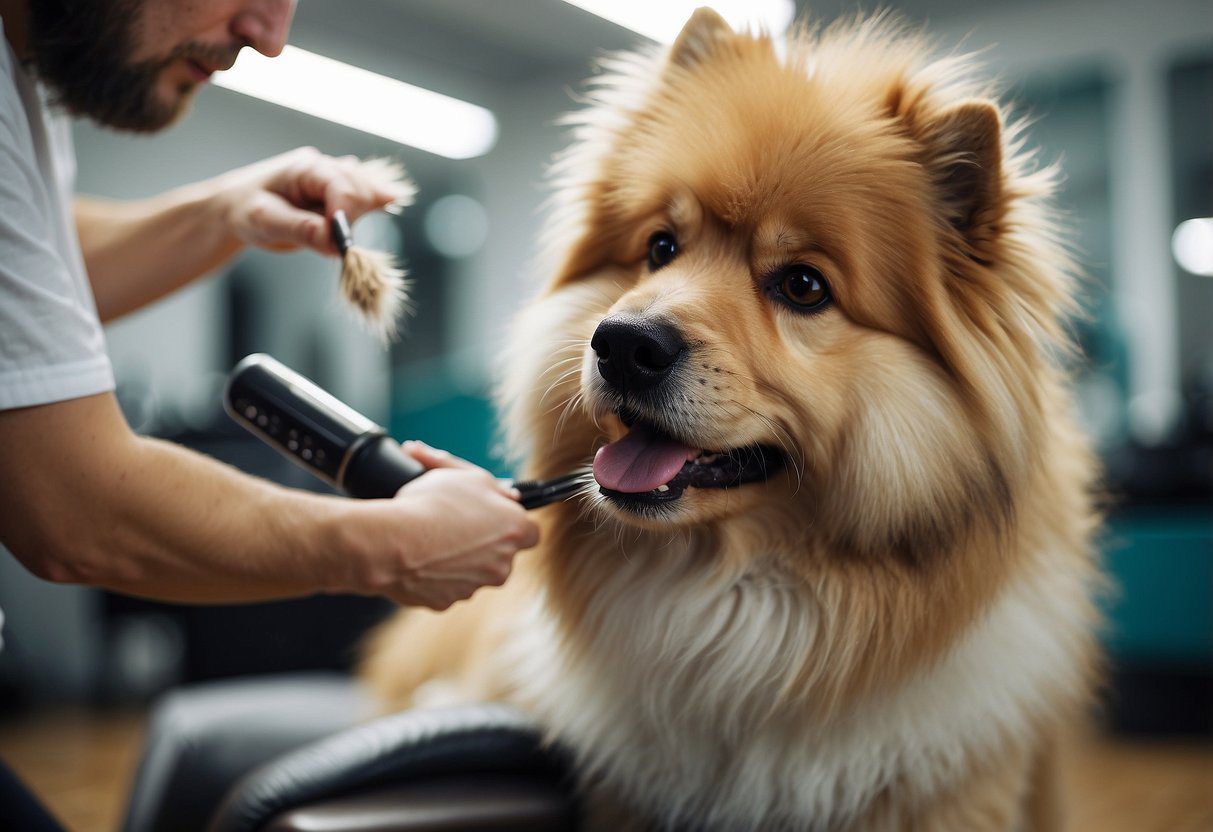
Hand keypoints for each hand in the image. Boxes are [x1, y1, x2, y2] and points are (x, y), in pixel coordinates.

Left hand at [215, 147, 414, 254]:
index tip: (338, 246)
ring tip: (342, 236)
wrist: (236, 207)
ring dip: (364, 214)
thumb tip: (335, 244)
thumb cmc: (244, 210)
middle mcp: (325, 167)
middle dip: (355, 217)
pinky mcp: (339, 193)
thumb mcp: (265, 221)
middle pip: (362, 187)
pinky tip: (380, 208)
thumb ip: (302, 230)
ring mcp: (334, 178)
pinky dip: (372, 207)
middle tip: (337, 245)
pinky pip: (367, 196)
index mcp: (306, 168)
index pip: (342, 186)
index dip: (345, 216)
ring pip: (369, 191)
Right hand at [348, 443, 539, 609]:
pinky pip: (445, 586)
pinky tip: (419, 557)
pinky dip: (435, 575)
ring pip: (472, 572)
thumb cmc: (432, 504)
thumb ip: (495, 488)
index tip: (496, 518)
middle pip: (500, 555)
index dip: (513, 524)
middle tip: (456, 525)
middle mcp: (502, 564)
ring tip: (430, 539)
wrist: (393, 541)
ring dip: (458, 559)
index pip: (531, 532)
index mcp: (514, 530)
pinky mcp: (445, 602)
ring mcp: (474, 587)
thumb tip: (508, 495)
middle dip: (483, 544)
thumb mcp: (469, 477)